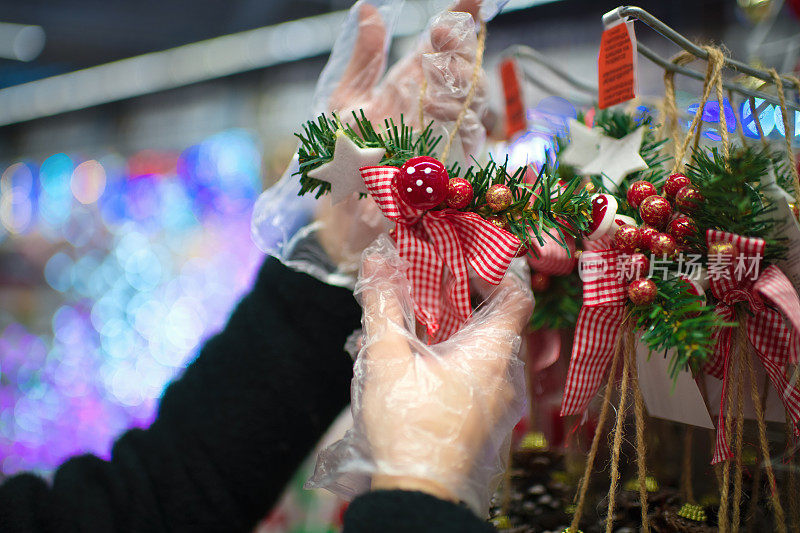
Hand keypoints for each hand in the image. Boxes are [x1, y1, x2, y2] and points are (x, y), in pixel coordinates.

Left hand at [316, 0, 488, 271]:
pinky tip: (440, 115)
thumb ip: (363, 60)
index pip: (441, 47)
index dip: (460, 20)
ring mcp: (447, 139)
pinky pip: (468, 144)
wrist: (339, 211)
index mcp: (410, 86)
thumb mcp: (345, 103)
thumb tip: (369, 9)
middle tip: (447, 33)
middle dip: (460, 51)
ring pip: (472, 105)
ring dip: (458, 89)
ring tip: (437, 79)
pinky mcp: (452, 170)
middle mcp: (434, 110)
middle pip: (464, 72)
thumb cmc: (341, 157)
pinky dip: (458, 127)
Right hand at [352, 236, 532, 512]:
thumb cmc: (407, 427)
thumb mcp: (387, 360)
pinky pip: (480, 374)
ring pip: (486, 349)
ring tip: (418, 323)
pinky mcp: (486, 418)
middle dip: (464, 299)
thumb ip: (383, 306)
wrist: (419, 494)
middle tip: (430, 286)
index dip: (495, 271)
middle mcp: (506, 374)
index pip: (517, 295)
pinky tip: (421, 361)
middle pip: (498, 321)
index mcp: (492, 353)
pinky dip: (457, 357)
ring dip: (457, 330)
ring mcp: (499, 400)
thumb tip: (378, 259)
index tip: (463, 262)